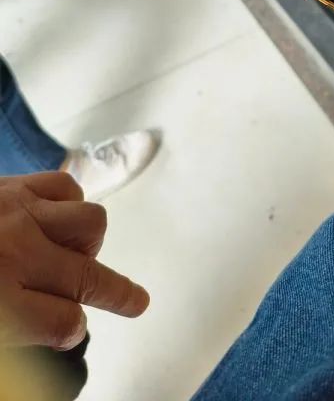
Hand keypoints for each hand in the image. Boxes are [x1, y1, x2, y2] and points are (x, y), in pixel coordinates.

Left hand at [0, 172, 148, 350]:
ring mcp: (20, 213)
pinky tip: (56, 218)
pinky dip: (68, 204)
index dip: (71, 331)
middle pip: (88, 277)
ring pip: (90, 223)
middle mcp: (17, 254)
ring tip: (76, 252)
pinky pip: (66, 187)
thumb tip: (61, 326)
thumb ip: (18, 325)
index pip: (64, 323)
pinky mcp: (17, 185)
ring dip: (89, 241)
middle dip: (118, 294)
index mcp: (1, 300)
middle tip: (137, 301)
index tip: (70, 331)